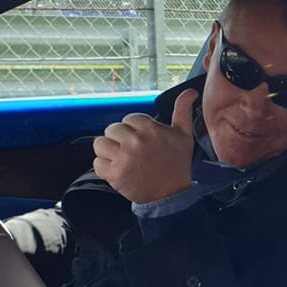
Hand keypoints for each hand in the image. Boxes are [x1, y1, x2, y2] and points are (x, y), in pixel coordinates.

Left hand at [92, 88, 197, 203]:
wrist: (172, 195)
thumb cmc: (178, 165)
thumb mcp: (184, 136)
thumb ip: (183, 111)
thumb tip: (190, 92)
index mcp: (150, 129)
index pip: (128, 119)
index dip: (133, 129)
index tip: (141, 141)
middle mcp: (135, 142)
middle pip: (112, 129)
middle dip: (119, 139)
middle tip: (130, 151)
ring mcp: (123, 158)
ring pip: (100, 143)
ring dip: (107, 151)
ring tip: (119, 158)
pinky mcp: (115, 174)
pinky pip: (97, 163)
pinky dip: (104, 167)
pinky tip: (116, 170)